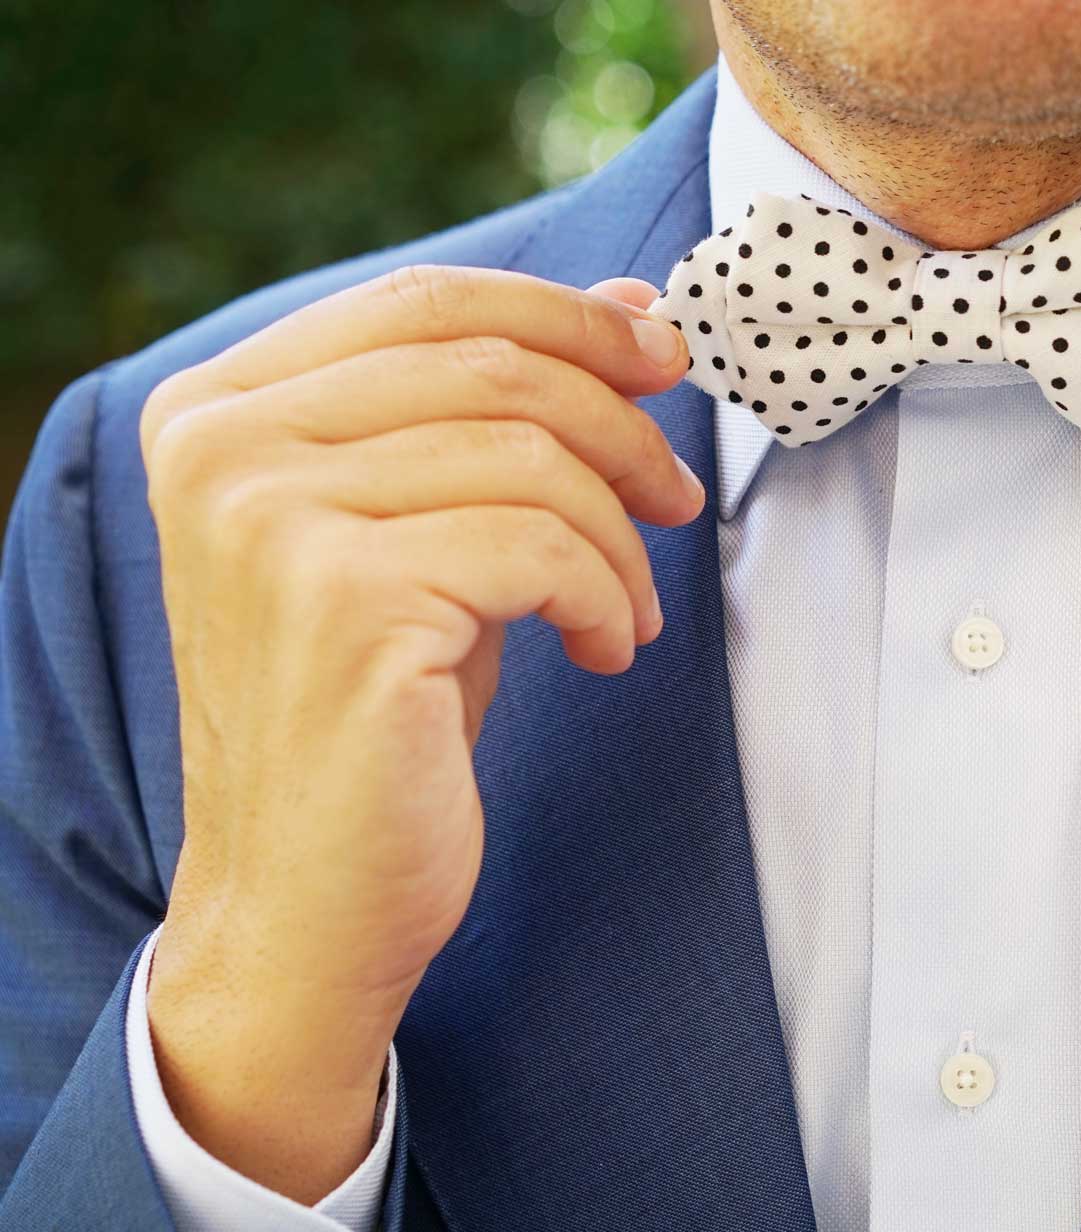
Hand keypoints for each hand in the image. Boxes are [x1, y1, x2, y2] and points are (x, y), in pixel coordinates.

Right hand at [137, 266, 700, 1201]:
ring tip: (630, 607)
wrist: (307, 901)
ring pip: (531, 454)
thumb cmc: (377, 715)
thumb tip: (630, 306)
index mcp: (219, 411)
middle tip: (678, 492)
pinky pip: (542, 546)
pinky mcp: (345, 601)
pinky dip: (606, 595)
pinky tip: (607, 648)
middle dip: (621, 422)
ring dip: (620, 533)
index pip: (421, 299)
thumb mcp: (424, 535)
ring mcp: (272, 520)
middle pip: (490, 363)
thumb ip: (493, 417)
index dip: (566, 315)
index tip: (660, 355)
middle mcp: (223, 449)